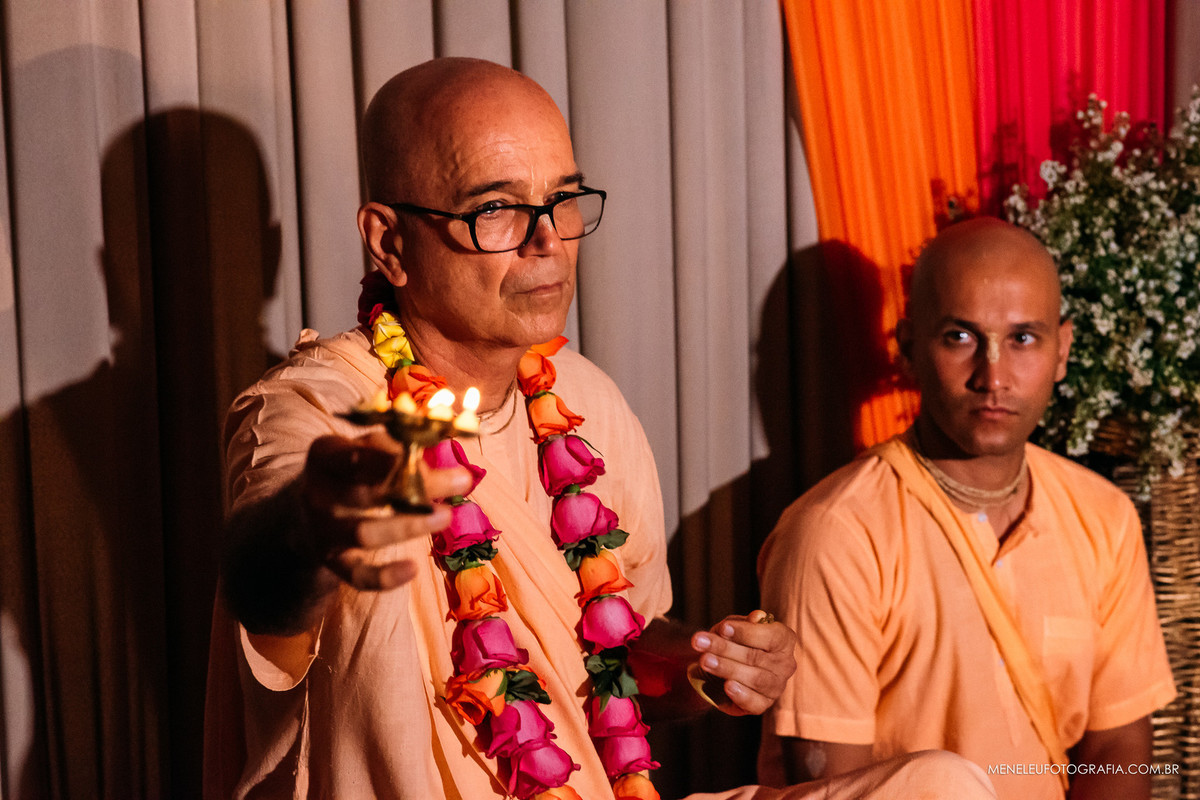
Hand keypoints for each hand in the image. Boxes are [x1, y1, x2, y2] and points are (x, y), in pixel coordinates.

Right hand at [302, 432, 472, 590]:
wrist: (308, 509)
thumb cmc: (352, 470)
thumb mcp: (366, 448)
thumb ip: (400, 448)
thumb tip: (450, 455)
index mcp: (325, 454)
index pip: (356, 456)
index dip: (394, 459)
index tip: (432, 456)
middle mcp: (317, 492)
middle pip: (368, 493)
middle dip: (418, 488)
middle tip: (461, 480)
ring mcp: (323, 529)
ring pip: (364, 533)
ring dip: (408, 526)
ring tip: (446, 515)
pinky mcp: (332, 561)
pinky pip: (357, 575)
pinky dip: (384, 577)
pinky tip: (413, 569)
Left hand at [690, 609, 796, 715]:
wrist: (726, 666)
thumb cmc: (735, 641)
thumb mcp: (735, 626)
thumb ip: (743, 623)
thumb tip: (756, 617)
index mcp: (784, 639)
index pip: (770, 636)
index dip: (745, 632)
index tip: (722, 628)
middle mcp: (785, 664)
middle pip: (756, 657)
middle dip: (725, 649)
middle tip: (700, 642)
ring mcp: (777, 686)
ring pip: (755, 678)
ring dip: (727, 668)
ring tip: (705, 661)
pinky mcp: (764, 704)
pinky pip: (755, 702)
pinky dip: (741, 694)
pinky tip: (727, 686)